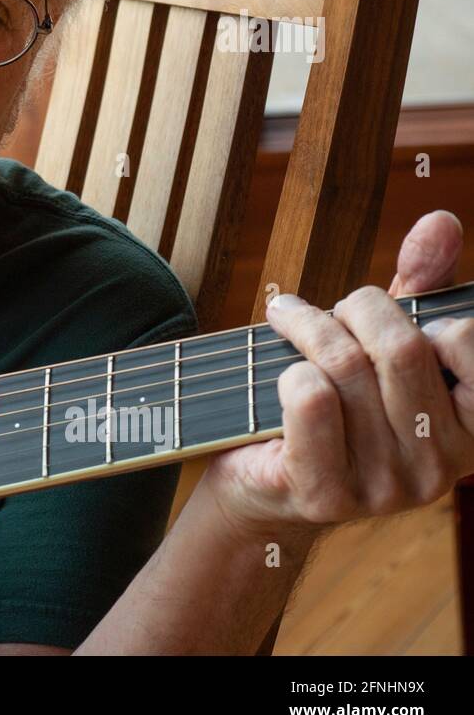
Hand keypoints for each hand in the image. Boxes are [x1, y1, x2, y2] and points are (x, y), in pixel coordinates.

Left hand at [199, 210, 473, 539]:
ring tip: (286, 320)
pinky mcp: (326, 493)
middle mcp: (441, 468)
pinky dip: (288, 368)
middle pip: (401, 346)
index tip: (381, 317)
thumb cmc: (332, 403)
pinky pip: (310, 400)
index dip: (420, 312)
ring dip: (305, 327)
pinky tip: (280, 372)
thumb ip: (420, 286)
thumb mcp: (381, 343)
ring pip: (346, 366)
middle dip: (353, 309)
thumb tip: (440, 221)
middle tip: (321, 308)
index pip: (467, 338)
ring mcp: (386, 489)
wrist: (261, 481)